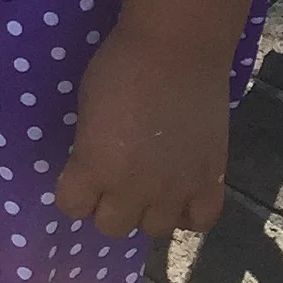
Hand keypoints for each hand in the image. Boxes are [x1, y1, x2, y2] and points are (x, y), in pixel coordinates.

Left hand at [54, 23, 232, 238]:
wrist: (176, 52)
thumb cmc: (119, 68)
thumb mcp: (86, 109)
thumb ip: (89, 148)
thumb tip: (93, 165)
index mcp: (94, 168)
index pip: (71, 207)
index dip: (73, 193)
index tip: (77, 178)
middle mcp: (133, 190)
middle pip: (112, 227)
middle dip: (107, 206)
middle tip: (113, 181)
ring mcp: (176, 191)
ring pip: (154, 230)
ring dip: (147, 211)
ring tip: (148, 186)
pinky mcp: (210, 182)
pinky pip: (199, 223)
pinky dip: (188, 215)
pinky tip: (181, 195)